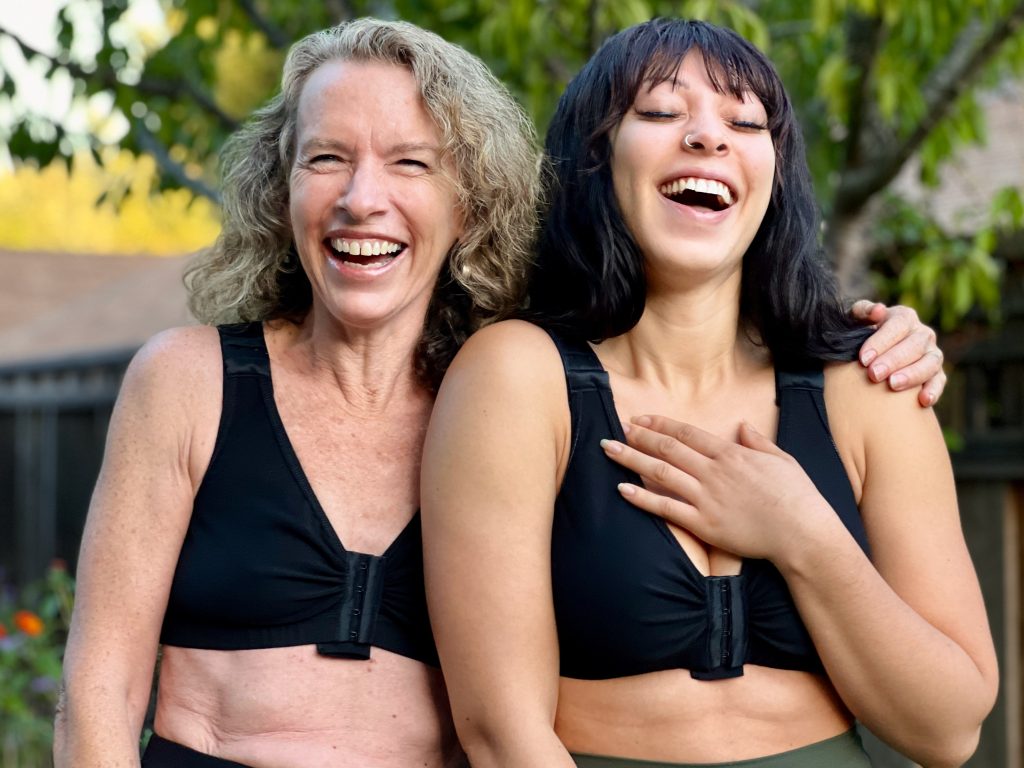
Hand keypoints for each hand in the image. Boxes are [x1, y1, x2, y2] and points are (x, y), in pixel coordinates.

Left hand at [601, 416, 837, 563]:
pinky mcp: (704, 524)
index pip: (687, 433)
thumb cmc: (797, 497)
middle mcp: (714, 471)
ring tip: (609, 450)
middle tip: (618, 429)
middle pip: (668, 448)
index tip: (641, 419)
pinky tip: (622, 489)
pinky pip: (665, 507)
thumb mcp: (782, 459)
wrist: (803, 533)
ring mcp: (707, 497)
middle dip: (640, 437)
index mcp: (731, 454)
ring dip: (631, 459)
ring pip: (660, 472)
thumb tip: (742, 426)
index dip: (660, 424)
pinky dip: (641, 497)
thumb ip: (758, 441)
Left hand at [850, 300, 944, 406]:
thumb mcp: (856, 319)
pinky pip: (939, 381)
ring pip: (930, 362)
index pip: (897, 326)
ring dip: (913, 374)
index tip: (864, 358)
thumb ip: (862, 311)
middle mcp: (922, 333)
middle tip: (874, 374)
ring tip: (893, 384)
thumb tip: (877, 311)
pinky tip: (923, 400)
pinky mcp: (936, 373)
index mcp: (904, 317)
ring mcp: (932, 353)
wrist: (869, 355)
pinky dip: (933, 390)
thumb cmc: (861, 335)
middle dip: (893, 360)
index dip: (881, 341)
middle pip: (914, 344)